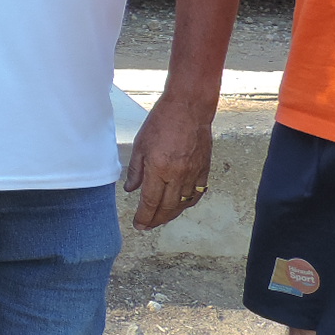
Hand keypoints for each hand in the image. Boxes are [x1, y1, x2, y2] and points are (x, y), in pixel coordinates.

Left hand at [124, 95, 213, 229]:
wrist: (189, 108)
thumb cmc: (162, 122)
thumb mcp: (141, 144)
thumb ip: (136, 170)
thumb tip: (130, 189)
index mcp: (159, 169)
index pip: (150, 202)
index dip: (144, 216)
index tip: (139, 224)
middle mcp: (177, 175)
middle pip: (167, 207)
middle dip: (156, 220)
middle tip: (148, 225)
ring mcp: (193, 173)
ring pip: (183, 203)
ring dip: (172, 214)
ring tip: (162, 218)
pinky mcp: (204, 169)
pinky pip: (198, 192)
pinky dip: (189, 202)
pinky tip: (181, 205)